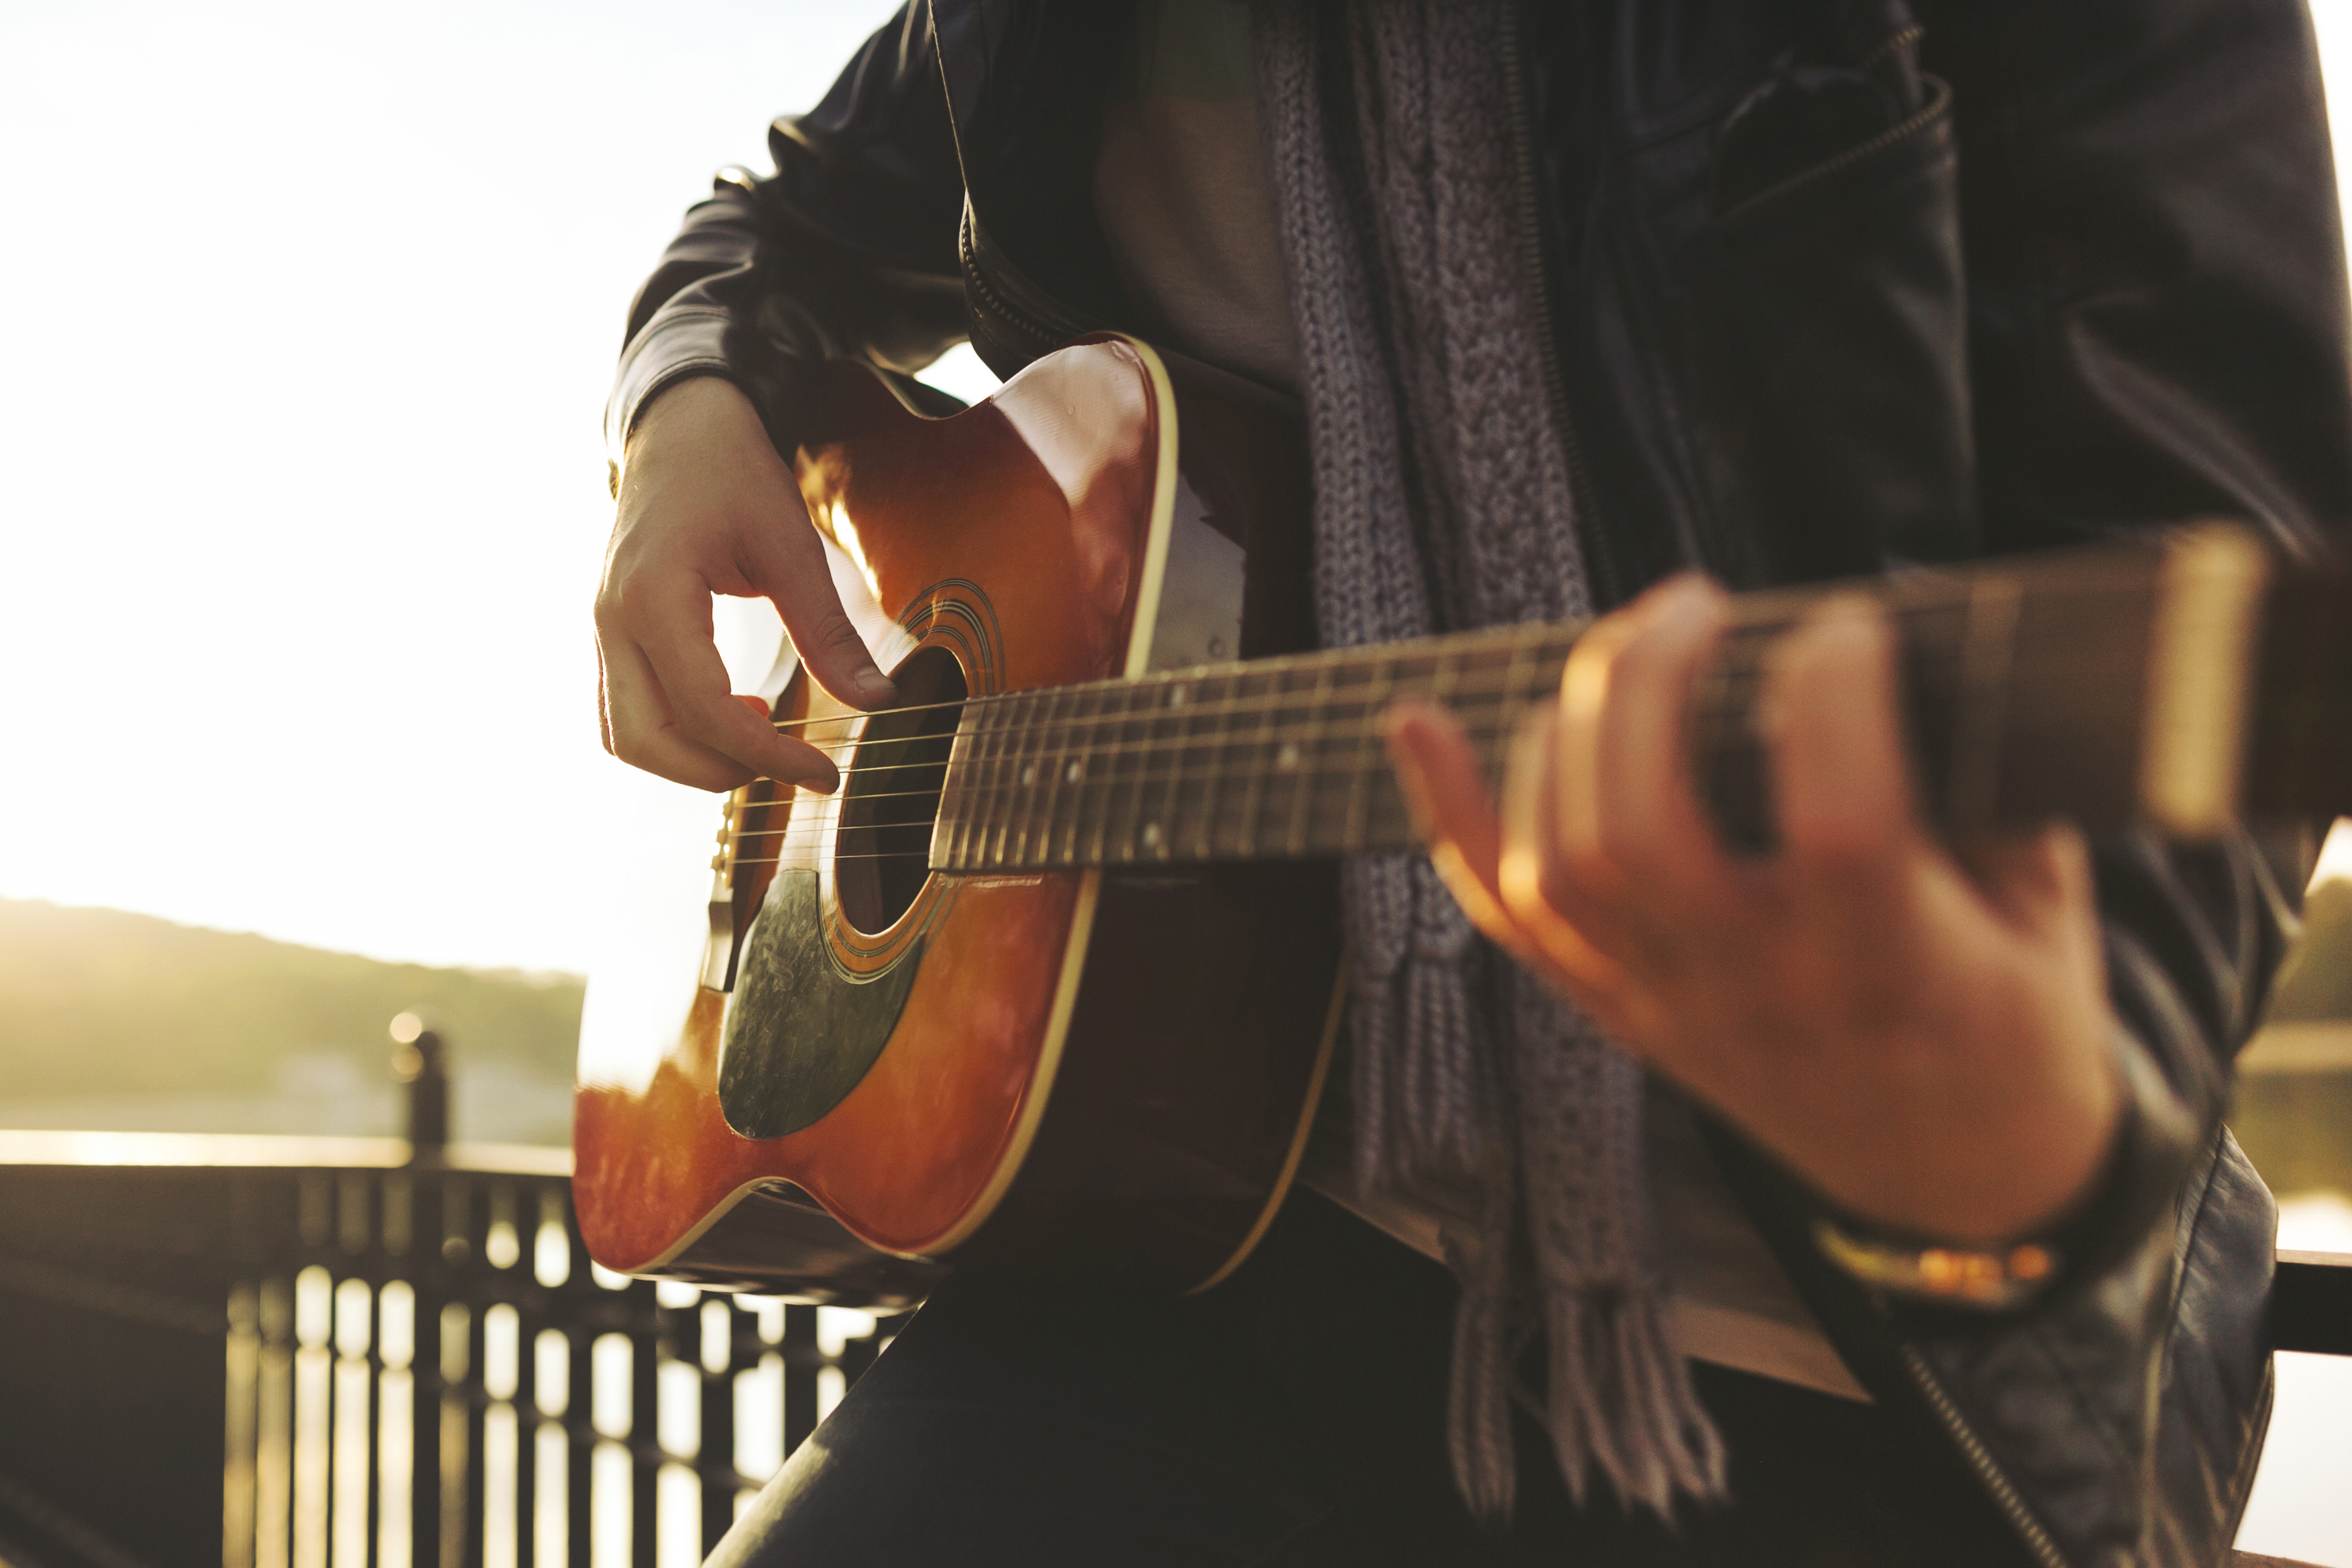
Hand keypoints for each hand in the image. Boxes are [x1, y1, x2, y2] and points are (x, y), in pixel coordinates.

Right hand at [596, 376, 894, 792]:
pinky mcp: (611, 634)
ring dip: (690, 757)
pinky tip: (732, 707)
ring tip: (761, 729)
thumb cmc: (735, 475)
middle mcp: (612, 620)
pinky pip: (624, 710)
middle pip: (642, 741)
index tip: (825, 773)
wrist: (682, 428)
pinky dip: (674, 731)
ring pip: (624, 736)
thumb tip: (880, 702)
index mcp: (654, 596)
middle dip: (718, 771)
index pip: (704, 709)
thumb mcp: (793, 547)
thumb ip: (830, 631)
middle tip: (788, 763)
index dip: (768, 756)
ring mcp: (602, 629)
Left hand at [1385, 576, 2120, 1245]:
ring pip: (1560, 866)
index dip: (1833, 694)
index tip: (1848, 622)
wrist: (1954, 1175)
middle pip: (1642, 830)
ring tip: (1625, 650)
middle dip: (1646, 684)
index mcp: (1896, 966)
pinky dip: (1451, 816)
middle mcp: (1760, 992)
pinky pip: (1508, 919)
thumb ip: (1993, 783)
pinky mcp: (1618, 1012)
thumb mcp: (2043, 905)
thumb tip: (1918, 631)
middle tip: (1695, 604)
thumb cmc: (2012, 1011)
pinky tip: (1418, 725)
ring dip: (1563, 731)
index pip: (1841, 824)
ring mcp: (1670, 1008)